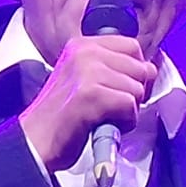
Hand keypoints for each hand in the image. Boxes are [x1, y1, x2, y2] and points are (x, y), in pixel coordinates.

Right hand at [19, 34, 155, 170]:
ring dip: (129, 110)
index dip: (137, 72)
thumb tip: (150, 70)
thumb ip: (111, 67)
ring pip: (137, 89)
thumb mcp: (83, 77)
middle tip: (112, 107)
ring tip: (104, 116)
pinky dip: (125, 122)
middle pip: (141, 68)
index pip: (133, 47)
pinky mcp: (91, 94)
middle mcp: (85, 53)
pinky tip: (104, 124)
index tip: (122, 89)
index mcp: (83, 45)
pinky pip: (130, 105)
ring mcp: (87, 72)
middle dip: (135, 93)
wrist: (35, 141)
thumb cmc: (62, 116)